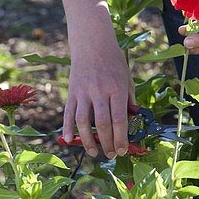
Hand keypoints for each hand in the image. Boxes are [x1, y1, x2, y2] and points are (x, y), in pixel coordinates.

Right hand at [62, 28, 134, 158]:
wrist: (92, 43)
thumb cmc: (113, 62)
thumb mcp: (126, 79)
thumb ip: (128, 101)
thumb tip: (131, 124)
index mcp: (116, 88)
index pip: (119, 119)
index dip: (121, 138)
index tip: (123, 150)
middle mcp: (99, 91)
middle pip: (103, 123)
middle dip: (107, 143)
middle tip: (111, 155)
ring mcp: (83, 92)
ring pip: (83, 121)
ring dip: (88, 140)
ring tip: (95, 152)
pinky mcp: (72, 92)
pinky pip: (68, 113)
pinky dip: (68, 128)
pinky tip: (70, 140)